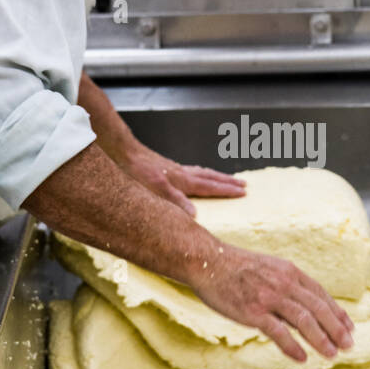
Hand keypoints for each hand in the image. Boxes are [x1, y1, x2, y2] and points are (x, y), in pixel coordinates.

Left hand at [122, 143, 244, 216]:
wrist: (126, 153)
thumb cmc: (139, 172)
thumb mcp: (157, 189)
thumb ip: (176, 201)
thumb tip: (195, 215)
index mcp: (184, 180)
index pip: (211, 186)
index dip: (227, 190)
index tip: (243, 192)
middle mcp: (184, 173)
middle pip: (211, 177)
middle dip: (228, 182)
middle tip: (244, 184)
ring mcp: (176, 169)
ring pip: (203, 173)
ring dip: (216, 177)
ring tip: (226, 179)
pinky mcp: (168, 168)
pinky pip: (192, 171)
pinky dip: (201, 174)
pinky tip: (195, 176)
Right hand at [190, 244, 353, 363]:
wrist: (207, 261)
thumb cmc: (236, 267)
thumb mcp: (269, 268)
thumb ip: (287, 284)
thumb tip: (304, 306)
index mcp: (290, 272)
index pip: (320, 295)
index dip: (337, 313)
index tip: (349, 328)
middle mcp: (284, 283)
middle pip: (318, 308)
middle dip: (336, 328)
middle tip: (349, 346)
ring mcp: (268, 297)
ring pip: (304, 320)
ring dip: (321, 339)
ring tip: (332, 354)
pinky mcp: (253, 311)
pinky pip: (278, 331)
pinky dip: (292, 346)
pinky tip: (302, 358)